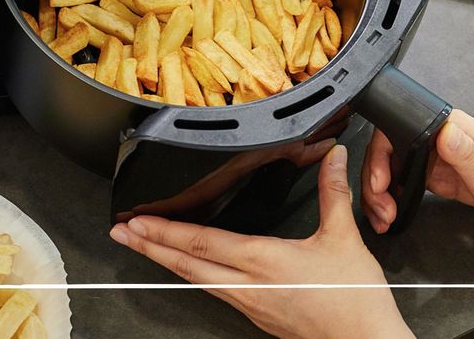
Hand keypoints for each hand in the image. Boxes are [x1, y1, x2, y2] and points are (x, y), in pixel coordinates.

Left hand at [110, 145, 412, 338]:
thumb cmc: (353, 301)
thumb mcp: (344, 238)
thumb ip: (334, 193)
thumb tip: (333, 158)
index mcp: (264, 261)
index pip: (202, 242)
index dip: (166, 230)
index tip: (138, 220)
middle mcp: (248, 285)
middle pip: (187, 264)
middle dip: (150, 246)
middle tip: (120, 232)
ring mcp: (250, 303)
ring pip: (197, 280)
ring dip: (166, 261)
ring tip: (144, 246)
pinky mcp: (257, 314)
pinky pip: (215, 290)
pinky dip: (193, 274)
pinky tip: (190, 269)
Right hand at [363, 109, 473, 231]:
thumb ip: (466, 153)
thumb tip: (442, 132)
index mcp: (448, 126)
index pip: (396, 129)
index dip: (380, 157)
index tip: (381, 183)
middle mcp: (437, 137)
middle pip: (387, 151)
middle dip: (375, 182)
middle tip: (381, 209)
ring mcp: (434, 156)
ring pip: (391, 168)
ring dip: (380, 193)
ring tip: (384, 218)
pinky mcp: (437, 174)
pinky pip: (404, 183)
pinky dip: (393, 199)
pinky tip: (392, 214)